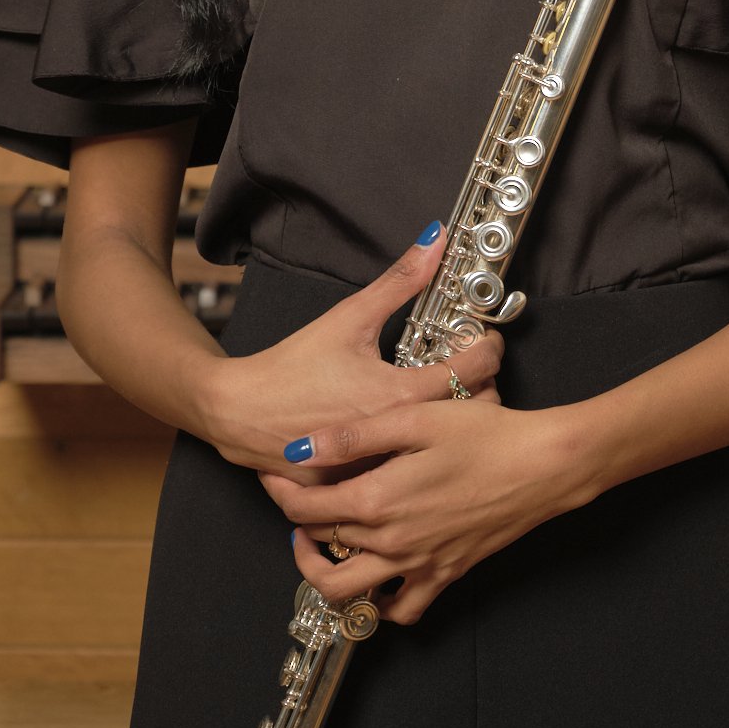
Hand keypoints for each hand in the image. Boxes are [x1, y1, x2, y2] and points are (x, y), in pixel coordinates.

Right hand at [200, 224, 501, 475]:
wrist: (238, 411)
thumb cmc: (291, 367)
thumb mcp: (349, 317)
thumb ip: (399, 280)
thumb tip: (432, 242)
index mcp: (399, 395)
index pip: (473, 373)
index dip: (490, 351)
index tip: (488, 341)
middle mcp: (396, 437)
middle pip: (469, 415)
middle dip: (481, 388)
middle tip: (472, 368)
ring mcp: (380, 466)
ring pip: (440, 447)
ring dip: (452, 420)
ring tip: (445, 398)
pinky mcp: (362, 486)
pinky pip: (405, 469)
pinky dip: (415, 449)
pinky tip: (409, 430)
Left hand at [259, 393, 593, 626]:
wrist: (543, 466)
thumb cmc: (484, 434)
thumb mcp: (414, 418)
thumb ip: (353, 436)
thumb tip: (299, 449)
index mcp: (377, 501)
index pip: (306, 508)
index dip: (279, 490)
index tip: (270, 473)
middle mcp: (392, 543)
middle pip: (321, 546)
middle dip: (297, 522)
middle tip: (292, 497)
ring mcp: (418, 565)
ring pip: (349, 594)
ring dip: (323, 575)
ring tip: (319, 546)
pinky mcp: (445, 574)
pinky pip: (401, 609)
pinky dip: (380, 603)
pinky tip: (376, 576)